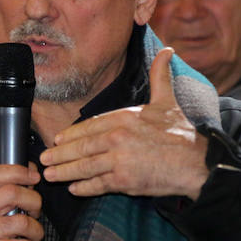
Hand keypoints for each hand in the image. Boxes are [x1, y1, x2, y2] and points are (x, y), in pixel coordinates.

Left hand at [39, 47, 208, 199]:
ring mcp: (119, 159)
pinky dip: (84, 188)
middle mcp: (117, 137)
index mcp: (123, 117)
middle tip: (44, 159)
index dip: (70, 134)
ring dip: (64, 172)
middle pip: (81, 147)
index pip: (88, 126)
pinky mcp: (124, 180)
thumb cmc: (182, 132)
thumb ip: (160, 76)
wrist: (197, 161)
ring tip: (50, 175)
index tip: (57, 139)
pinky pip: (97, 184)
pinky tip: (74, 188)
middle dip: (59, 154)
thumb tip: (167, 51)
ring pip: (84, 166)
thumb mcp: (167, 100)